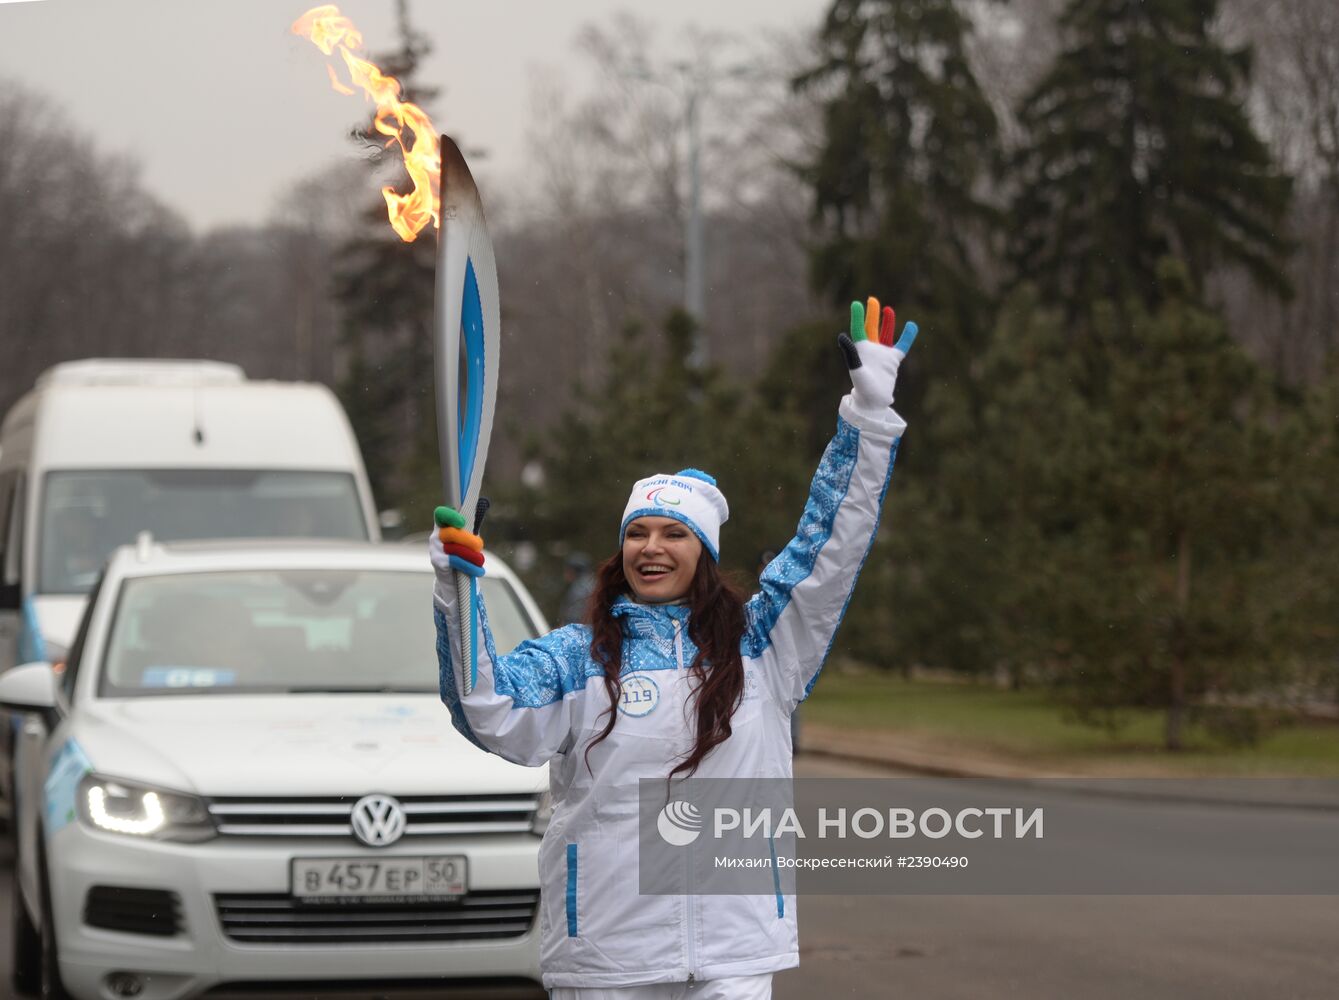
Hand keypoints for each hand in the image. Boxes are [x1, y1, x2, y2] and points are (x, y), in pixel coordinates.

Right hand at [431, 505, 485, 577]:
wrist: (452, 578)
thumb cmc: (462, 554)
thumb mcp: (467, 538)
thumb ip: (471, 526)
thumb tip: (483, 504)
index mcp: (443, 526)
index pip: (441, 514)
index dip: (451, 516)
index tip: (462, 522)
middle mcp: (436, 536)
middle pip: (452, 533)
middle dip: (469, 540)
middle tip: (479, 546)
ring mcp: (435, 549)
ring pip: (456, 549)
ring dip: (472, 556)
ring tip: (480, 561)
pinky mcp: (437, 562)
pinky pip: (456, 561)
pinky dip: (470, 566)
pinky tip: (478, 570)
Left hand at [837, 296, 917, 416]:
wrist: (874, 401)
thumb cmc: (863, 387)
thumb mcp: (856, 369)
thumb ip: (850, 353)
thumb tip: (842, 336)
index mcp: (860, 350)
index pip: (858, 329)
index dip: (857, 316)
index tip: (856, 304)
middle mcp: (870, 349)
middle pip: (871, 328)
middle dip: (872, 314)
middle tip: (872, 299)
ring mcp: (882, 354)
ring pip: (885, 334)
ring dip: (887, 322)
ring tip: (888, 309)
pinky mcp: (893, 360)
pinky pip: (902, 345)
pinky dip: (907, 336)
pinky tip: (911, 325)